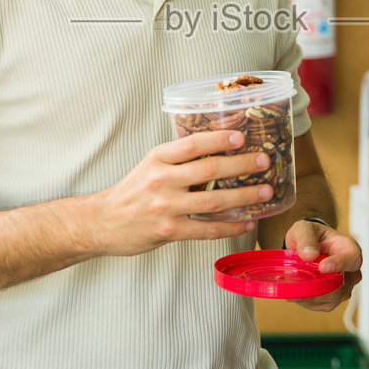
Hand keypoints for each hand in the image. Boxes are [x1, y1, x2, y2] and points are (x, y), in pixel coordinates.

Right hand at [90, 130, 276, 257]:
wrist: (103, 222)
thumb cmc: (132, 192)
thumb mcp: (149, 165)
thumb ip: (179, 160)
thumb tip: (219, 152)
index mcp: (158, 158)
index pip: (192, 144)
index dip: (219, 139)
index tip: (241, 137)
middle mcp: (162, 180)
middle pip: (209, 170)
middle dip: (242, 165)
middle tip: (265, 161)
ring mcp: (166, 207)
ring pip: (214, 201)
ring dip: (244, 197)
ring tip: (266, 192)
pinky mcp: (169, 231)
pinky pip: (207, 229)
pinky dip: (230, 227)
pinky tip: (247, 223)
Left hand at [285, 219, 361, 312]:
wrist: (308, 249)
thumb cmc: (311, 236)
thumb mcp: (304, 228)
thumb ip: (306, 237)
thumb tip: (309, 255)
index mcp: (349, 249)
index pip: (352, 259)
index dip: (339, 264)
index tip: (323, 267)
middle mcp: (351, 271)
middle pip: (341, 285)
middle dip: (317, 286)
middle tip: (295, 282)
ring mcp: (344, 288)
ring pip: (330, 299)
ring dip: (309, 294)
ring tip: (292, 285)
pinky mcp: (333, 300)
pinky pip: (321, 305)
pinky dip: (306, 300)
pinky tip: (296, 291)